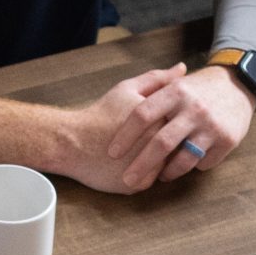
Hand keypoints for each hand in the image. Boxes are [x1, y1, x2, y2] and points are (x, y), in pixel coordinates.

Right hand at [57, 63, 189, 193]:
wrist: (73, 143)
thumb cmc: (101, 113)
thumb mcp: (127, 89)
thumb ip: (158, 79)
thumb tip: (182, 69)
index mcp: (159, 120)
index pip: (182, 124)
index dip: (172, 122)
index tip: (160, 121)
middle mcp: (157, 146)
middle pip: (177, 146)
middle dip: (170, 143)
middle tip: (150, 138)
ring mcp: (148, 168)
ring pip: (166, 166)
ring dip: (159, 160)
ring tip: (140, 149)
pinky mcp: (138, 185)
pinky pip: (150, 180)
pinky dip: (145, 172)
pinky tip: (131, 161)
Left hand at [101, 63, 255, 189]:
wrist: (239, 84)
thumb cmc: (198, 88)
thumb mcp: (176, 83)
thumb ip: (150, 90)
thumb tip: (120, 106)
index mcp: (176, 92)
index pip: (143, 115)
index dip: (125, 136)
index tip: (112, 152)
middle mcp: (194, 109)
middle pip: (161, 143)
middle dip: (141, 165)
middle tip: (127, 179)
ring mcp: (212, 126)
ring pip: (184, 160)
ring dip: (167, 172)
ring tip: (158, 177)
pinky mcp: (228, 141)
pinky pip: (203, 163)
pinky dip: (192, 167)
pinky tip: (185, 166)